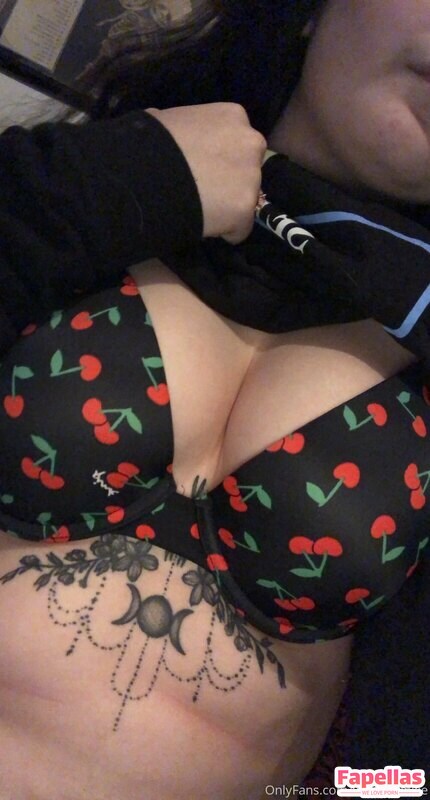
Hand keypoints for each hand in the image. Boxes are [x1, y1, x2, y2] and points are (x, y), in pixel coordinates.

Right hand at [147, 103, 265, 243]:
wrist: (146, 174)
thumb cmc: (151, 141)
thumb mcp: (168, 120)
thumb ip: (187, 128)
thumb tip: (177, 135)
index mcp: (233, 116)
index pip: (238, 142)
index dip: (220, 159)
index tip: (203, 168)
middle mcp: (251, 143)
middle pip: (248, 170)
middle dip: (230, 181)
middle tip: (202, 189)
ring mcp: (251, 178)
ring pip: (246, 199)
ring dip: (228, 206)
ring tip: (200, 208)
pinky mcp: (245, 210)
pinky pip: (240, 228)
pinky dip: (226, 231)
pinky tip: (205, 224)